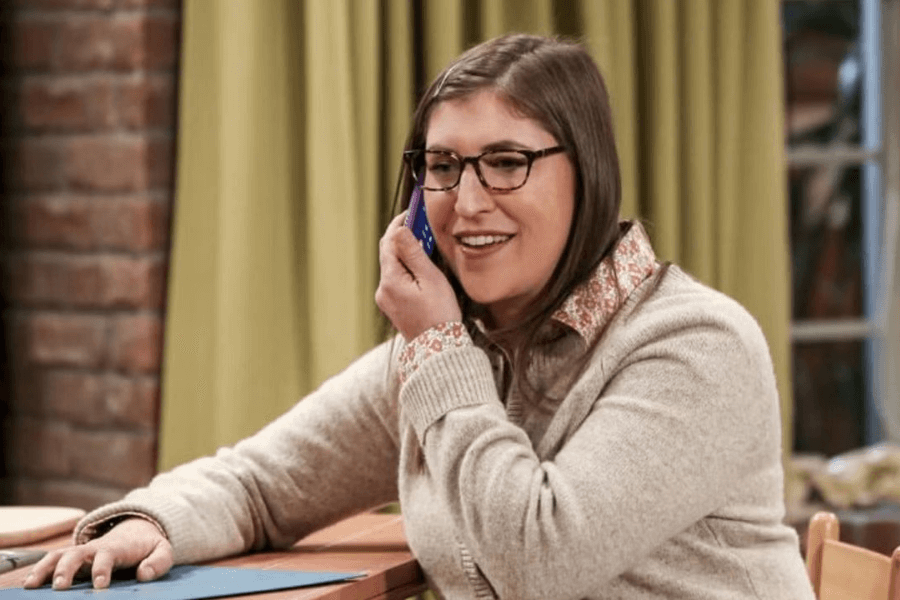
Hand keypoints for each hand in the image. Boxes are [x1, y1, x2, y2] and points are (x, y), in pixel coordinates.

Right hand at [23, 517, 172, 589]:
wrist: (138, 529)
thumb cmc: (149, 545)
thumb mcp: (163, 550)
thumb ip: (158, 562)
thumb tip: (144, 574)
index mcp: (116, 547)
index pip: (106, 556)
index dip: (102, 569)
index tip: (100, 585)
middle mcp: (94, 548)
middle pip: (75, 554)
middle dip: (66, 569)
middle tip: (60, 586)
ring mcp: (82, 552)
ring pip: (59, 555)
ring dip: (45, 568)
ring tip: (32, 585)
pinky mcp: (74, 558)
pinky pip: (53, 560)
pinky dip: (40, 569)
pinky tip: (31, 583)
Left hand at [375, 212, 461, 340]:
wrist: (438, 350)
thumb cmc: (439, 315)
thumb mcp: (430, 280)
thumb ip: (413, 253)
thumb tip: (400, 230)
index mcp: (390, 281)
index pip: (388, 242)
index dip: (399, 224)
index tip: (412, 212)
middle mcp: (383, 289)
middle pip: (388, 253)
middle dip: (402, 236)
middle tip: (420, 223)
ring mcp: (386, 299)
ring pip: (393, 266)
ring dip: (405, 252)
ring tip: (424, 243)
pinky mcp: (393, 306)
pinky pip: (397, 279)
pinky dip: (406, 268)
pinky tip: (420, 266)